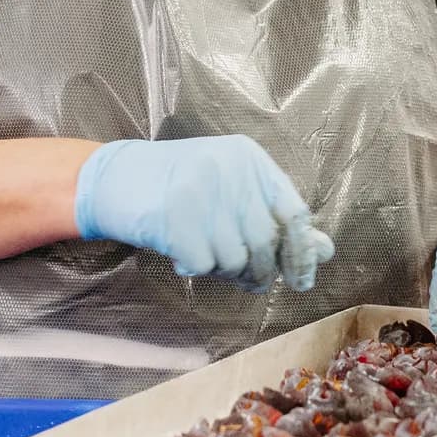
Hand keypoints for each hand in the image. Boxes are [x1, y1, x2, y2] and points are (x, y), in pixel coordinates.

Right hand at [74, 136, 334, 293]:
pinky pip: (205, 264)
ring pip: (236, 258)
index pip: (295, 212)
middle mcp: (229, 170)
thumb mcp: (231, 192)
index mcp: (249, 158)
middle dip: (260, 269)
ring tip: (205, 253)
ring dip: (225, 269)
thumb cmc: (178, 187)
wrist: (113, 179)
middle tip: (245, 277)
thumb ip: (274, 217)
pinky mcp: (175, 216)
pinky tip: (182, 251)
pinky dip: (196, 267)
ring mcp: (201, 191)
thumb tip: (324, 251)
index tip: (300, 278)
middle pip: (267, 241)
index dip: (301, 251)